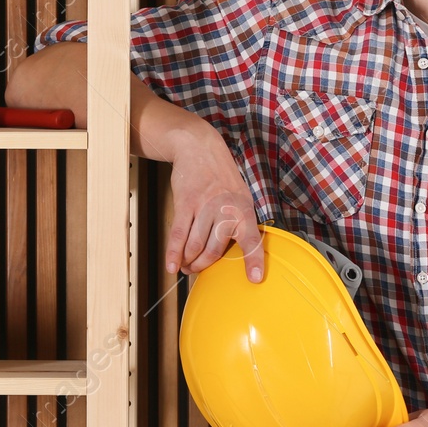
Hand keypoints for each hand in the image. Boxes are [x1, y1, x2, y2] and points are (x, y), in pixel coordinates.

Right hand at [164, 127, 263, 282]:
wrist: (199, 148)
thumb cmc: (221, 177)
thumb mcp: (241, 196)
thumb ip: (240, 222)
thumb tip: (236, 252)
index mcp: (244, 209)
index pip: (252, 239)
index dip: (254, 260)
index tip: (256, 279)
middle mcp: (226, 209)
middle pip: (215, 249)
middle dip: (204, 265)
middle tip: (196, 270)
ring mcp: (204, 205)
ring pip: (196, 244)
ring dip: (189, 260)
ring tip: (185, 266)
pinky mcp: (185, 203)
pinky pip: (179, 234)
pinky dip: (174, 252)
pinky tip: (171, 265)